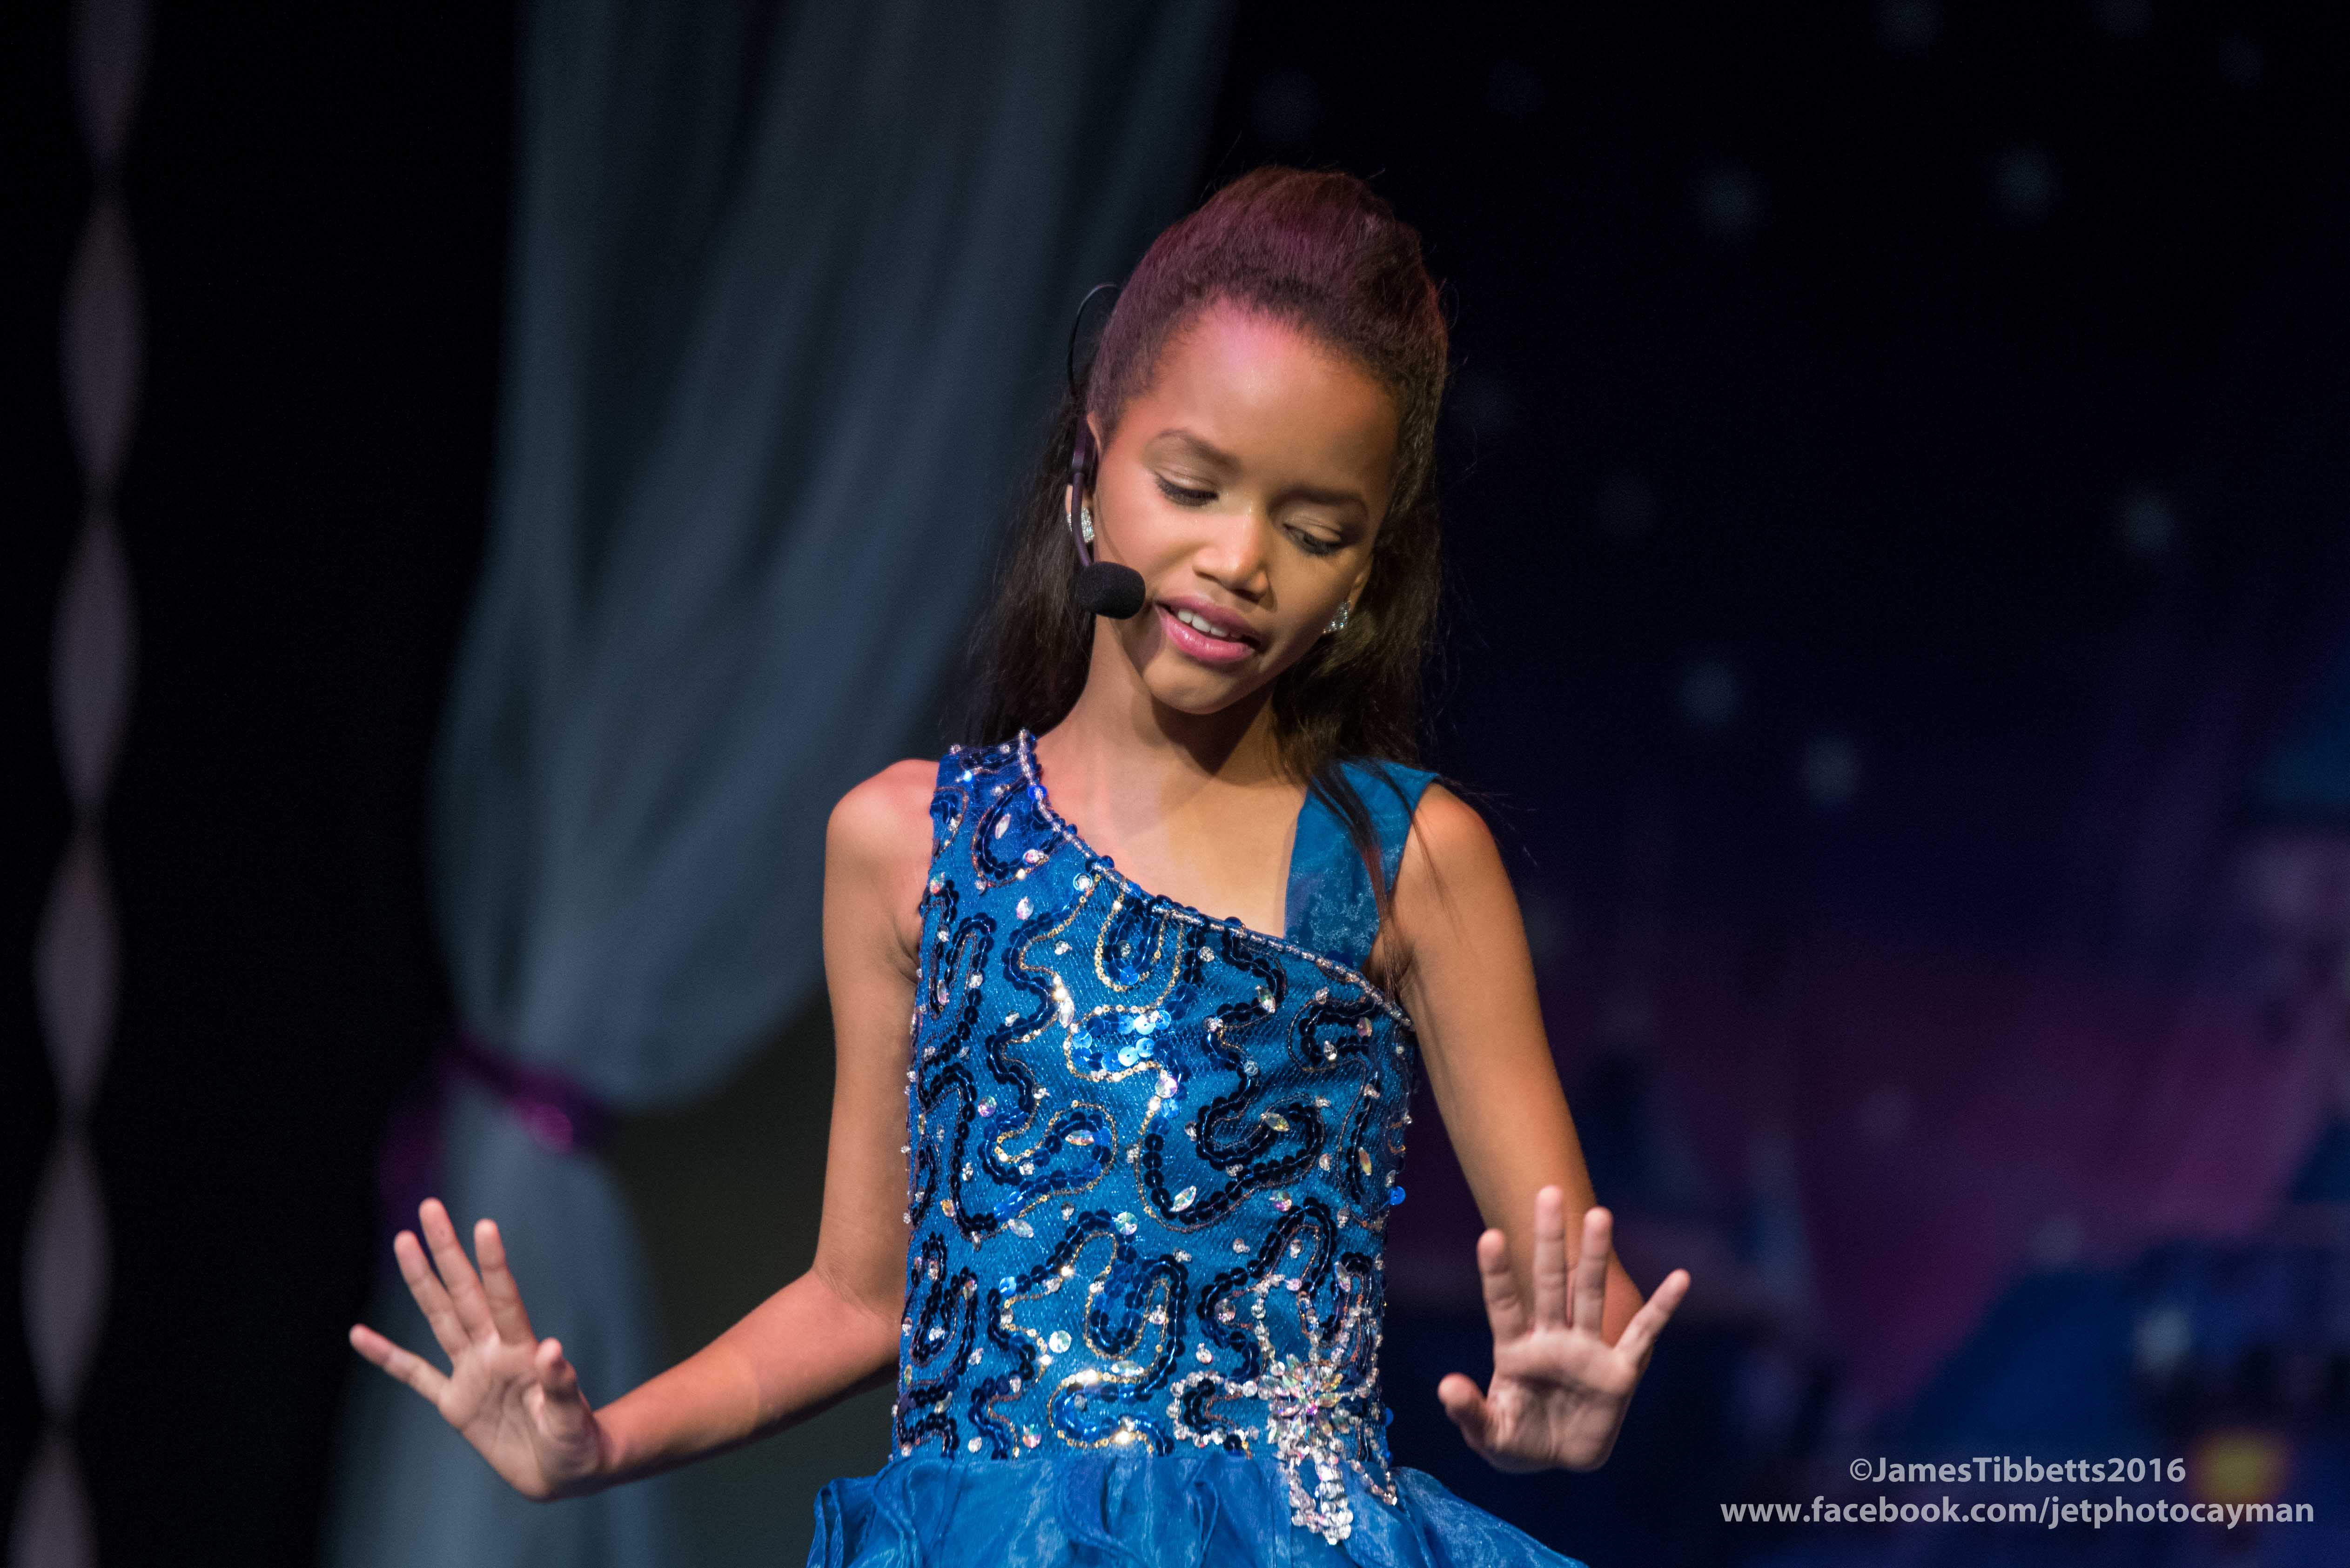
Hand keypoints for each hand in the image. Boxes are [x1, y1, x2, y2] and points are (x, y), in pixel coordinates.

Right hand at [349, 1198, 608, 1499]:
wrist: (565, 1471)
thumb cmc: (577, 1441)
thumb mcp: (572, 1418)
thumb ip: (561, 1385)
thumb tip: (553, 1349)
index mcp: (523, 1352)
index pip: (504, 1299)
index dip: (493, 1265)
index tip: (484, 1225)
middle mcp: (493, 1353)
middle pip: (464, 1294)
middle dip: (447, 1252)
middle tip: (430, 1207)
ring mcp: (471, 1374)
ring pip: (440, 1319)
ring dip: (422, 1282)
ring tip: (403, 1242)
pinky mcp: (455, 1404)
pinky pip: (415, 1375)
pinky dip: (387, 1357)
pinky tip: (360, 1334)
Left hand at [1436, 1190, 1689, 1472]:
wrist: (1557, 1459)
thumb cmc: (1516, 1441)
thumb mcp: (1488, 1433)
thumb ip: (1469, 1411)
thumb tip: (1446, 1386)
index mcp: (1514, 1350)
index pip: (1503, 1304)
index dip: (1497, 1273)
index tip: (1491, 1236)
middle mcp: (1551, 1340)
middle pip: (1549, 1283)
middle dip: (1549, 1241)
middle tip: (1548, 1192)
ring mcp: (1587, 1351)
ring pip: (1590, 1295)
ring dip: (1595, 1257)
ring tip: (1599, 1214)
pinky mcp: (1619, 1373)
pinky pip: (1643, 1335)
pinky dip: (1662, 1308)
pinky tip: (1681, 1278)